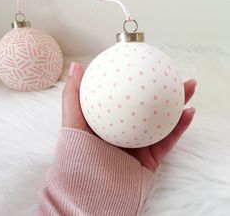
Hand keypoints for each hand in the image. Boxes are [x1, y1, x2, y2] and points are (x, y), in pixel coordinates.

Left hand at [62, 62, 195, 172]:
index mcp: (111, 120)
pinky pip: (168, 140)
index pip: (125, 96)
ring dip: (178, 103)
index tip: (143, 66)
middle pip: (147, 105)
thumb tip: (77, 67)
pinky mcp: (151, 158)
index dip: (135, 81)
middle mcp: (127, 130)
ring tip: (187, 87)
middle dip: (162, 89)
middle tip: (171, 73)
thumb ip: (73, 95)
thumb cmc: (76, 158)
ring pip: (162, 120)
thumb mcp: (72, 123)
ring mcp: (140, 143)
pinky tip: (188, 113)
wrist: (90, 194)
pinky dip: (180, 126)